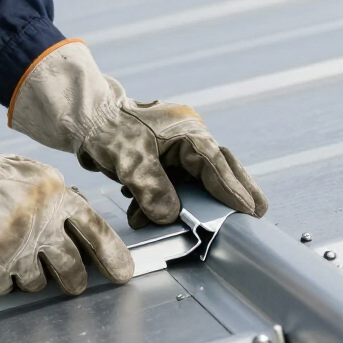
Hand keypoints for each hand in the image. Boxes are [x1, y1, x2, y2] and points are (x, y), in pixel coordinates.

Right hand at [0, 89, 133, 294]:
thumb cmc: (1, 181)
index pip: (96, 233)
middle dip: (75, 280)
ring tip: (18, 253)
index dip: (113, 257)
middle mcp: (40, 226)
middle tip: (74, 282)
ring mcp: (15, 250)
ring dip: (32, 275)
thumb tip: (90, 234)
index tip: (123, 275)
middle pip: (71, 269)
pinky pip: (5, 288)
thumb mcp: (43, 179)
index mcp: (57, 199)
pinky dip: (1, 278)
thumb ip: (66, 204)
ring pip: (37, 283)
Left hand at [10, 41, 268, 228]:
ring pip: (197, 178)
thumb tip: (169, 214)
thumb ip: (151, 187)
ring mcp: (177, 146)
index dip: (232, 189)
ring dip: (193, 202)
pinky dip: (166, 200)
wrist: (84, 119)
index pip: (215, 164)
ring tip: (205, 224)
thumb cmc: (107, 130)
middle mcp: (188, 137)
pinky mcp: (164, 156)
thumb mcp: (128, 159)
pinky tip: (147, 214)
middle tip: (258, 212)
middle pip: (219, 167)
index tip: (249, 209)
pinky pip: (175, 182)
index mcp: (187, 131)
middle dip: (236, 190)